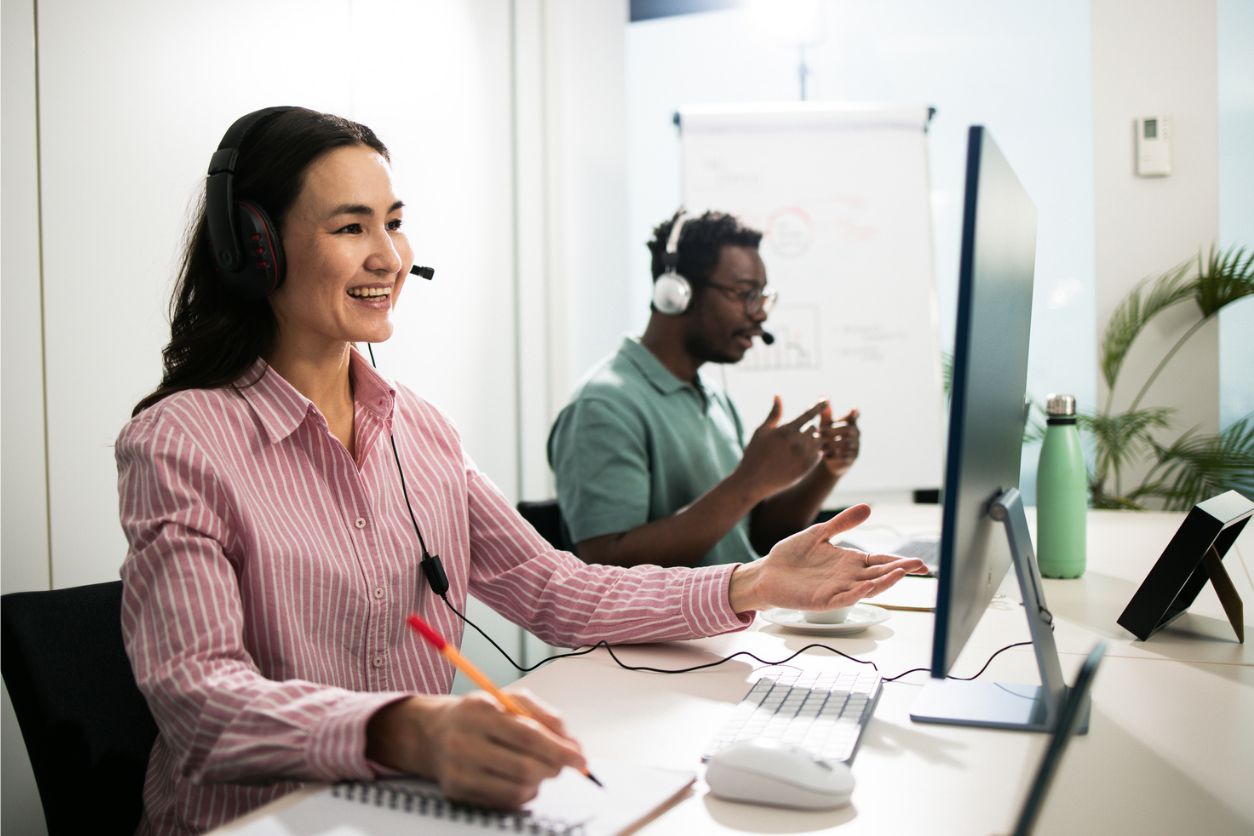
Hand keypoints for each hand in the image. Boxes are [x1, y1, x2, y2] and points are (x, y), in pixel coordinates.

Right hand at [366, 688, 586, 807]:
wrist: (433, 733)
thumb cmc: (480, 714)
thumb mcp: (510, 699)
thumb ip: (545, 716)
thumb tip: (572, 744)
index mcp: (478, 710)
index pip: (528, 736)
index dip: (559, 749)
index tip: (580, 757)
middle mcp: (463, 742)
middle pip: (524, 766)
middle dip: (554, 768)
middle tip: (564, 764)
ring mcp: (458, 770)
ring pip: (518, 788)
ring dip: (540, 781)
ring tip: (539, 767)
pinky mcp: (457, 793)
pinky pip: (505, 801)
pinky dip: (523, 792)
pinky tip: (520, 778)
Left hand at [727, 504, 926, 612]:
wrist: (766, 571)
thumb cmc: (792, 555)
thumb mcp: (820, 533)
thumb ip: (843, 523)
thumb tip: (867, 508)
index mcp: (849, 562)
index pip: (880, 562)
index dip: (900, 562)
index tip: (920, 562)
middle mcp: (848, 577)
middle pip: (879, 575)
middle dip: (900, 571)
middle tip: (920, 566)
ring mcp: (837, 590)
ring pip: (867, 588)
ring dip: (884, 582)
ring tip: (900, 573)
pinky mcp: (822, 600)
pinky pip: (844, 598)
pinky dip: (856, 593)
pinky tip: (867, 586)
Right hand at [735, 397, 827, 498]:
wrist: (753, 481)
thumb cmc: (755, 453)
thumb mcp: (761, 431)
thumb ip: (773, 414)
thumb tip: (778, 396)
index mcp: (786, 431)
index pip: (808, 414)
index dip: (818, 406)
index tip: (826, 401)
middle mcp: (797, 443)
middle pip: (814, 429)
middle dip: (808, 429)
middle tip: (798, 435)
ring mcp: (803, 456)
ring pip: (818, 441)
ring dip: (812, 440)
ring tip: (800, 445)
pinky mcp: (807, 468)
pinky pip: (819, 454)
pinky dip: (814, 451)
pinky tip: (803, 454)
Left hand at [818, 407, 859, 479]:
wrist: (830, 460)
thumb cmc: (828, 438)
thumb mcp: (826, 425)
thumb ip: (826, 413)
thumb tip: (822, 395)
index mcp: (850, 424)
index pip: (854, 418)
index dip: (854, 414)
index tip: (854, 409)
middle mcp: (856, 435)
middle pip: (848, 429)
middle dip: (833, 430)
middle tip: (820, 432)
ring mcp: (856, 447)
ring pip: (845, 444)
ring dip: (831, 444)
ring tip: (820, 445)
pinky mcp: (852, 459)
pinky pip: (844, 456)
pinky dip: (833, 455)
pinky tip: (824, 455)